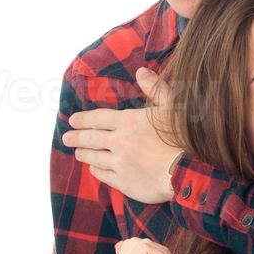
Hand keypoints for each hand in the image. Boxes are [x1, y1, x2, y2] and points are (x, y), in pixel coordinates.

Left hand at [63, 67, 181, 203]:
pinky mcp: (124, 182)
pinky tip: (94, 169)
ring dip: (84, 154)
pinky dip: (96, 171)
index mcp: (128, 122)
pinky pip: (103, 175)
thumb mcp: (172, 106)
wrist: (187, 172)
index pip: (98, 118)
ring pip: (94, 157)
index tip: (72, 120)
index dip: (83, 119)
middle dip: (76, 137)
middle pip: (91, 138)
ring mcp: (119, 164)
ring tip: (77, 153)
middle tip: (66, 138)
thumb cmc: (182, 137)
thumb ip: (155, 88)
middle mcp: (119, 142)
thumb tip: (141, 72)